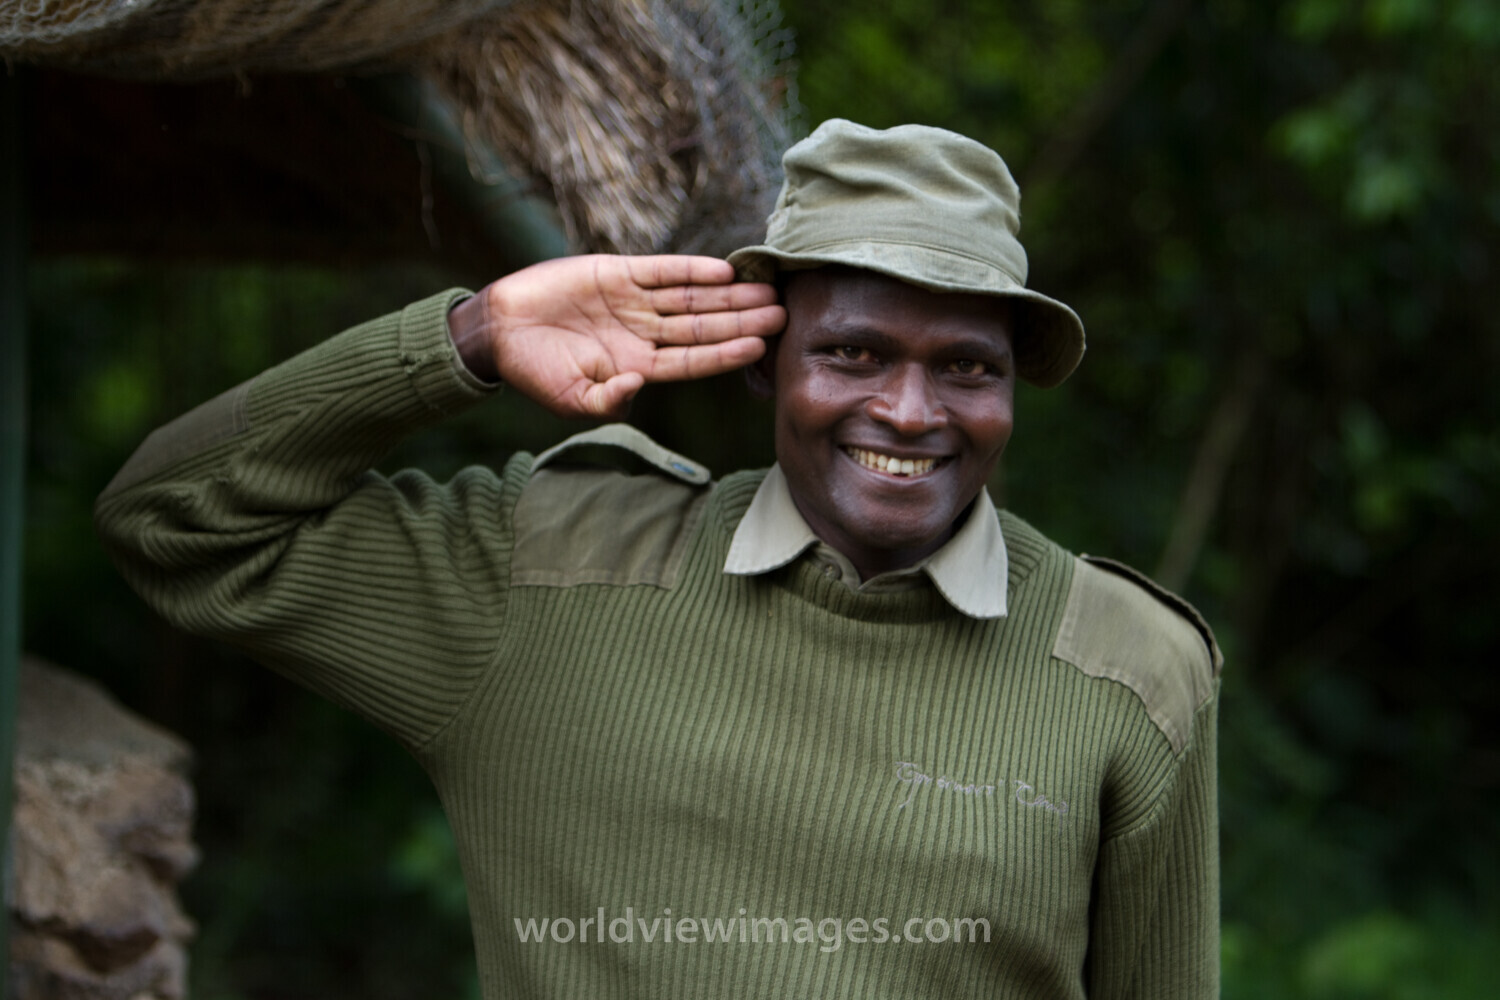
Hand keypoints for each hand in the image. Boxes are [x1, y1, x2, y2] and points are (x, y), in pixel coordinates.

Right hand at [449, 255, 784, 418]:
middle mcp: (644, 333)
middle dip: (742, 320)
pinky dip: (691, 269)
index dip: (726, 354)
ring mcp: (634, 301)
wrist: (498, 330)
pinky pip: (662, 270)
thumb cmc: (534, 373)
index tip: (759, 347)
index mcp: (638, 367)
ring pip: (691, 297)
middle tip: (781, 314)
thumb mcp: (572, 400)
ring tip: (764, 290)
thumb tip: (638, 386)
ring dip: (728, 294)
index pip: (694, 361)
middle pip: (703, 326)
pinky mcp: (618, 272)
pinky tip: (723, 269)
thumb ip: (608, 400)